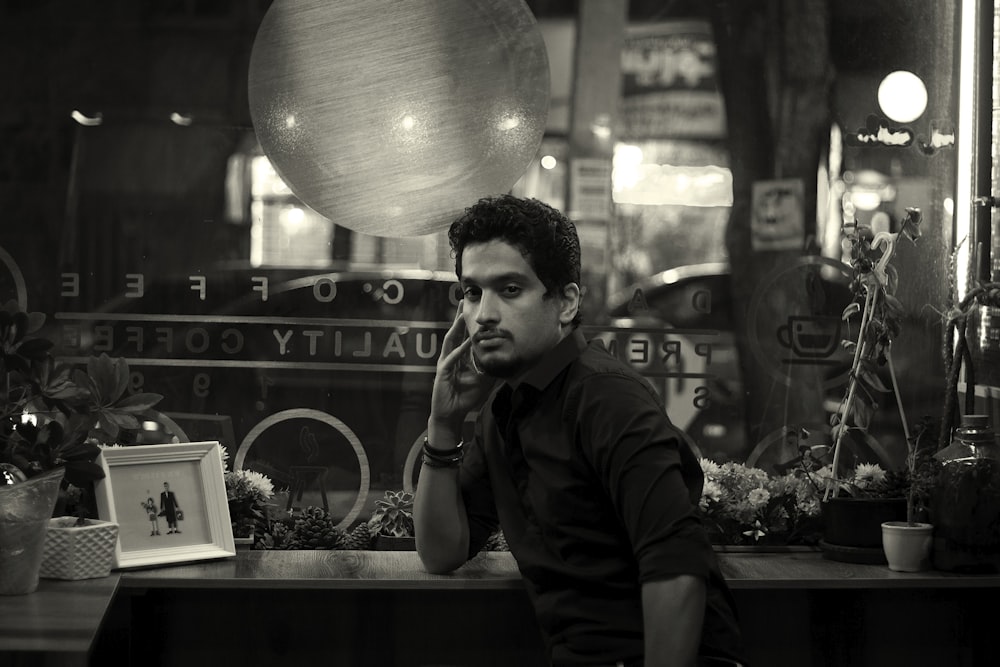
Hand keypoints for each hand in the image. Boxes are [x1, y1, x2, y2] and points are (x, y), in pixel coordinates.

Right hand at [429, 302, 494, 433]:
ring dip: (456, 328)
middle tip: (463, 301)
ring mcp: (446, 364)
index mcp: (460, 358)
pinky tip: (465, 342)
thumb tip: (506, 360)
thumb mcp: (483, 381)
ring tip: (461, 315)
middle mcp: (451, 357)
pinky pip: (451, 359)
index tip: (475, 310)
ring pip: (450, 341)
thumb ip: (490, 368)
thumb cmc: (465, 397)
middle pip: (455, 333)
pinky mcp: (442, 373)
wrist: (452, 414)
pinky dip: (459, 350)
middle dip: (459, 318)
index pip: (464, 337)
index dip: (469, 324)